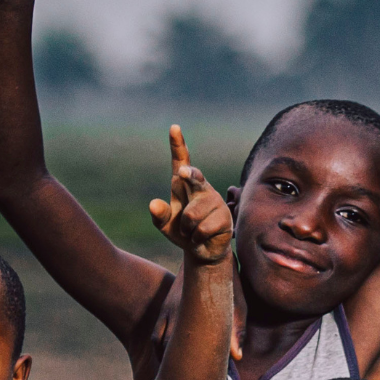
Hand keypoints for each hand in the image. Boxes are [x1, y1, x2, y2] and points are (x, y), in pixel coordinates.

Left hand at [149, 126, 232, 264]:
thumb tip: (154, 204)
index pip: (181, 160)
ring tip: (192, 232)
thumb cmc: (183, 232)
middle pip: (194, 177)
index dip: (178, 144)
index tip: (174, 128)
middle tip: (182, 174)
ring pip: (192, 215)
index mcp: (184, 184)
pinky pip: (202, 228)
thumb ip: (158, 215)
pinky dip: (197, 238)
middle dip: (189, 175)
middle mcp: (201, 188)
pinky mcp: (225, 217)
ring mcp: (214, 201)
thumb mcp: (165, 225)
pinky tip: (202, 238)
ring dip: (187, 229)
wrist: (202, 251)